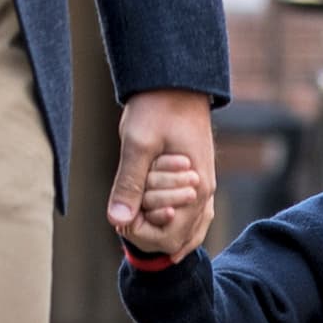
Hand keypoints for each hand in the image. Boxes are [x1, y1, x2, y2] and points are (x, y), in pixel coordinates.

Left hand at [107, 89, 214, 261]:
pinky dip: (176, 223)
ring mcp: (205, 187)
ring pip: (191, 231)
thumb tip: (117, 220)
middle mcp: (205, 193)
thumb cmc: (157, 108)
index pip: (170, 237)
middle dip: (151, 231)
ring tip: (139, 219)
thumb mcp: (137, 144)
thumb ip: (129, 184)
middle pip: (180, 240)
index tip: (123, 212)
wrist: (177, 82)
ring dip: (163, 229)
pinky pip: (195, 216)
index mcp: (196, 189)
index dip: (141, 232)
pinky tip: (158, 220)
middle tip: (128, 210)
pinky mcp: (200, 179)